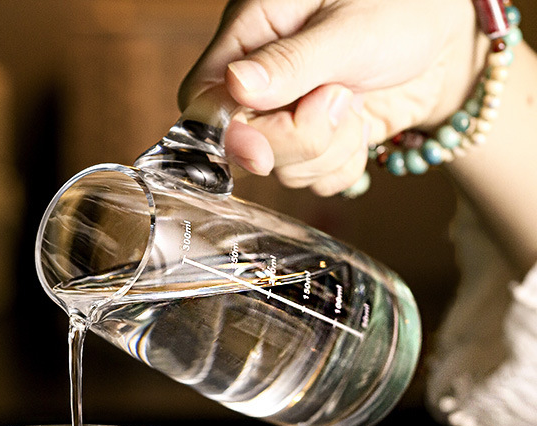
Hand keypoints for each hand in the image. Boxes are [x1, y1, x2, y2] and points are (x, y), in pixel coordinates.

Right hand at [179, 0, 487, 194]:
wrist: (450, 35)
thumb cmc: (403, 5)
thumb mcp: (349, 28)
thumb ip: (290, 62)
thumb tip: (236, 86)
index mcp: (250, 34)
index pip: (201, 100)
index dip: (224, 135)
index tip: (260, 149)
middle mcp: (260, 82)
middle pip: (242, 147)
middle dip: (297, 138)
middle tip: (340, 96)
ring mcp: (286, 117)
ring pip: (282, 171)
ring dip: (328, 148)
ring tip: (355, 98)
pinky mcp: (314, 145)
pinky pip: (315, 182)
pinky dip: (344, 165)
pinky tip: (360, 126)